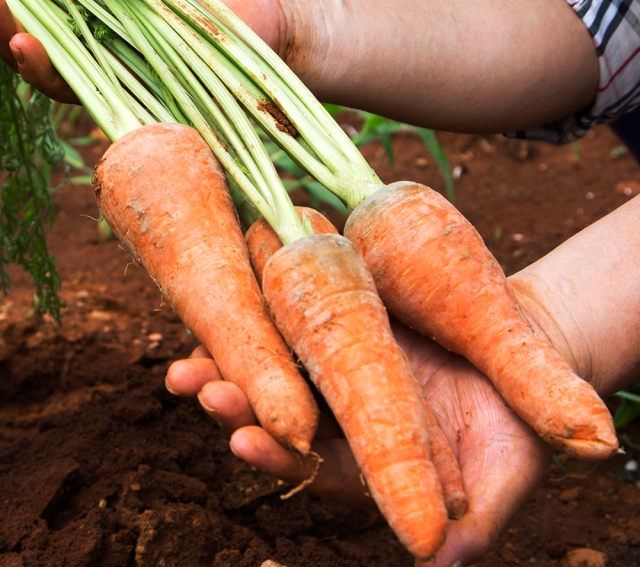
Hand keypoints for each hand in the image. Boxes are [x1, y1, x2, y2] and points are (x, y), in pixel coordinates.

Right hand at [0, 0, 290, 100]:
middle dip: (2, 14)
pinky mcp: (130, 92)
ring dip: (13, 42)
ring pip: (44, 59)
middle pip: (22, 23)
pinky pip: (83, 90)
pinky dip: (52, 73)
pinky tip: (30, 48)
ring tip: (6, 27)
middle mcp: (85, 23)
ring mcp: (106, 60)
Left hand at [166, 319, 551, 566]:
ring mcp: (342, 368)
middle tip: (193, 385)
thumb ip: (474, 525)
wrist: (520, 358)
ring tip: (188, 353)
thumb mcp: (502, 474)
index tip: (244, 441)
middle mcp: (344, 417)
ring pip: (281, 367)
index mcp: (369, 460)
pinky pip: (301, 317)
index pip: (315, 465)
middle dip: (237, 403)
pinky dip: (268, 309)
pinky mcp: (347, 323)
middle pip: (282, 415)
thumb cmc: (515, 426)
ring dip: (234, 358)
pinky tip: (237, 291)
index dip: (281, 455)